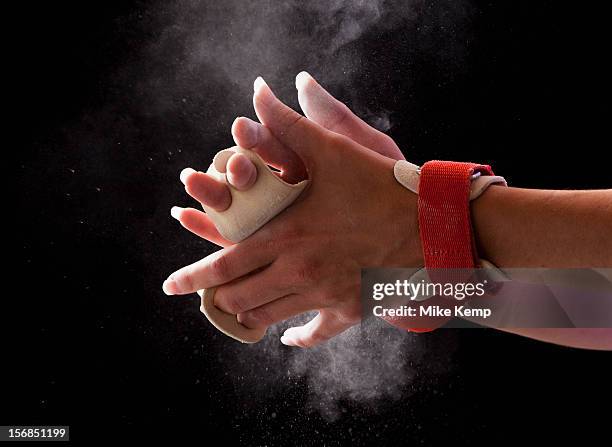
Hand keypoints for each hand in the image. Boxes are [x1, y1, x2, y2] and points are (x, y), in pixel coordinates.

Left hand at [163, 78, 421, 346]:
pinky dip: (298, 337)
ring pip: (269, 317)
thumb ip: (287, 126)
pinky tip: (288, 336)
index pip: (223, 264)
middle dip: (218, 298)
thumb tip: (257, 93)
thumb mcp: (332, 151)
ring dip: (249, 314)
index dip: (191, 277)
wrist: (432, 223)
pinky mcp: (350, 310)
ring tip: (241, 309)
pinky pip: (316, 333)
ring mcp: (324, 295)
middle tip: (211, 294)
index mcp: (286, 236)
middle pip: (240, 298)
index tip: (170, 286)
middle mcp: (298, 272)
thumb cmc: (378, 184)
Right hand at [171, 72, 404, 245]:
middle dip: (231, 170)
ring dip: (213, 196)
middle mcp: (286, 187)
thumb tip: (300, 79)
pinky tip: (186, 216)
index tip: (243, 128)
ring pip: (237, 206)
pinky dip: (207, 227)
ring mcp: (277, 217)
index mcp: (305, 160)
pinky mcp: (270, 247)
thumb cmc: (386, 183)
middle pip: (248, 176)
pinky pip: (235, 239)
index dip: (255, 136)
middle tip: (222, 166)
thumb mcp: (362, 148)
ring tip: (196, 184)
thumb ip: (329, 116)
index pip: (270, 144)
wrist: (406, 226)